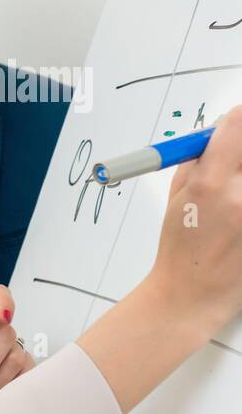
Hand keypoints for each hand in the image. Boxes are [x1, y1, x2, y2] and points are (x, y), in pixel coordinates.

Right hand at [145, 104, 241, 333]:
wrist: (193, 293)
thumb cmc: (181, 249)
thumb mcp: (177, 197)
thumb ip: (199, 160)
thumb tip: (219, 133)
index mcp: (209, 182)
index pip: (237, 123)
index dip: (238, 119)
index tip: (237, 123)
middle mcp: (240, 194)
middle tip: (237, 167)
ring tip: (236, 200)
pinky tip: (240, 219)